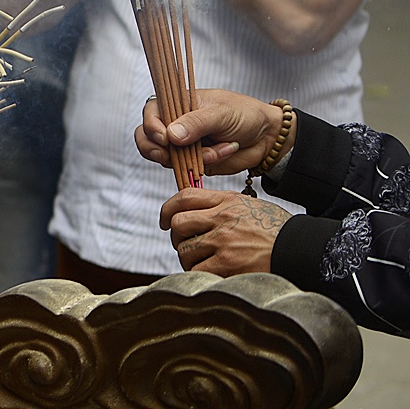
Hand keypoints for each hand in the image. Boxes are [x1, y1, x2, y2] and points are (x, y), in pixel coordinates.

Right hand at [137, 88, 285, 176]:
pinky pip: (186, 168)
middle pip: (147, 137)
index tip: (164, 138)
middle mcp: (175, 123)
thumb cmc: (245, 115)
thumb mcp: (221, 113)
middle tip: (168, 156)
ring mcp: (182, 144)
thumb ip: (196, 123)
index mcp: (178, 103)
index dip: (151, 126)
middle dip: (155, 149)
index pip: (151, 112)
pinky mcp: (192, 161)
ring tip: (216, 151)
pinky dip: (203, 165)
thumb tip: (170, 135)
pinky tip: (222, 153)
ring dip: (188, 158)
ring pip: (165, 157)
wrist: (267, 137)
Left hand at [161, 187, 287, 274]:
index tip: (165, 221)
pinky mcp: (227, 265)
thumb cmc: (278, 231)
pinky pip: (196, 269)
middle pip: (178, 223)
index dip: (168, 209)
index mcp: (227, 201)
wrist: (304, 250)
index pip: (184, 197)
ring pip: (185, 249)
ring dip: (189, 258)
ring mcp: (224, 242)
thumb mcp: (251, 206)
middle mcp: (222, 219)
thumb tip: (194, 212)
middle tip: (187, 246)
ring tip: (203, 262)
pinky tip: (210, 273)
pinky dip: (198, 273)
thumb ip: (222, 206)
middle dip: (177, 237)